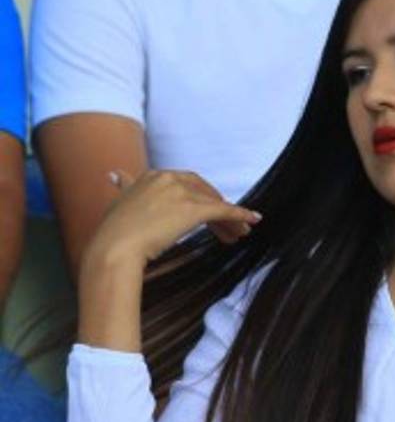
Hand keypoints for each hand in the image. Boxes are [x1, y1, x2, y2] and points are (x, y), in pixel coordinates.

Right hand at [81, 169, 261, 272]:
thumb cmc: (114, 233)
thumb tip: (115, 175)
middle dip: (217, 210)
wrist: (116, 246)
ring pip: (214, 203)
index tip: (207, 215)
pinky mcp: (194, 208)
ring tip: (238, 234)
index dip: (200, 199)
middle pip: (203, 192)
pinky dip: (241, 214)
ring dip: (230, 219)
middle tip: (228, 228)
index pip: (186, 184)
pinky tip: (253, 220)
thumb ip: (125, 187)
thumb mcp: (120, 203)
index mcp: (152, 176)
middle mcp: (168, 178)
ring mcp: (182, 192)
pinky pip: (224, 210)